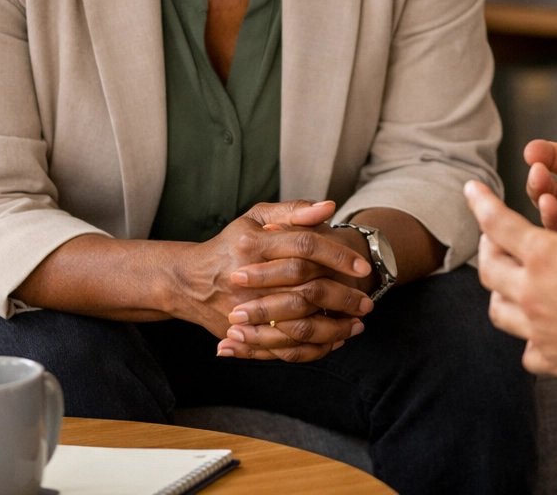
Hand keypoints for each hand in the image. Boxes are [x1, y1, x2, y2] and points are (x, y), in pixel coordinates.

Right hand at [173, 200, 371, 356]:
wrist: (190, 281)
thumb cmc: (233, 244)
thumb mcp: (257, 217)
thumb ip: (294, 211)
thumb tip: (330, 207)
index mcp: (254, 243)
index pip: (305, 246)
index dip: (338, 255)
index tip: (363, 268)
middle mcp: (247, 277)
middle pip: (305, 288)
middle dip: (342, 297)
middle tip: (367, 302)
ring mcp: (243, 310)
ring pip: (297, 325)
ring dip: (333, 328)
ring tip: (357, 325)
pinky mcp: (242, 334)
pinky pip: (283, 347)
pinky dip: (312, 348)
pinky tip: (334, 341)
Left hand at [466, 180, 556, 401]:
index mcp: (546, 257)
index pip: (498, 223)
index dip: (480, 203)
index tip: (470, 190)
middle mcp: (532, 293)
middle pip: (488, 267)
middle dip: (486, 246)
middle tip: (494, 236)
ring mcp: (537, 330)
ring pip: (498, 309)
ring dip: (498, 290)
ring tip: (509, 281)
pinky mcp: (551, 359)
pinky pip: (526, 347)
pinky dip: (528, 336)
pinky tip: (540, 331)